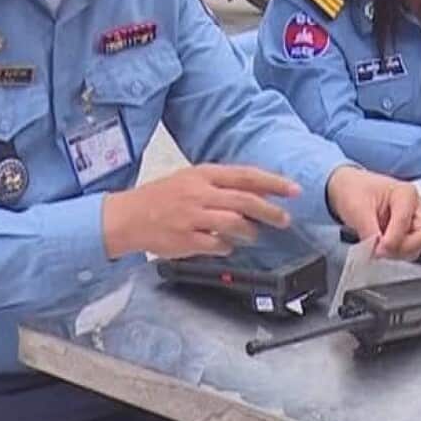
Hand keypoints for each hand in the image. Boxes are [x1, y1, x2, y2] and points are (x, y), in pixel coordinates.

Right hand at [102, 165, 299, 258]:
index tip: (293, 190)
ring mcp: (192, 217)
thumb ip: (221, 184)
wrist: (127, 217)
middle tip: (285, 219)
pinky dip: (228, 246)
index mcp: (202, 174)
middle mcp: (199, 193)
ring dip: (250, 231)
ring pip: (234, 223)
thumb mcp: (191, 179)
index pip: (246, 176)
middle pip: (245, 201)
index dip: (273, 182)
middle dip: (271, 211)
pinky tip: (228, 246)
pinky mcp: (186, 240)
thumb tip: (255, 190)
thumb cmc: (161, 197)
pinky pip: (217, 244)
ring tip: (254, 235)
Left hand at [327, 167, 420, 259]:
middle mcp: (416, 208)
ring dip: (399, 253)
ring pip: (418, 246)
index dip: (392, 240)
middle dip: (403, 248)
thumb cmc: (354, 191)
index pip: (406, 222)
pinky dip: (395, 254)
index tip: (376, 250)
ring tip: (377, 249)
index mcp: (406, 194)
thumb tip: (377, 252)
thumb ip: (369, 230)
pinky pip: (408, 250)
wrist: (349, 189)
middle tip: (381, 252)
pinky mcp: (407, 234)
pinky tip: (379, 249)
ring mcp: (413, 222)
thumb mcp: (357, 208)